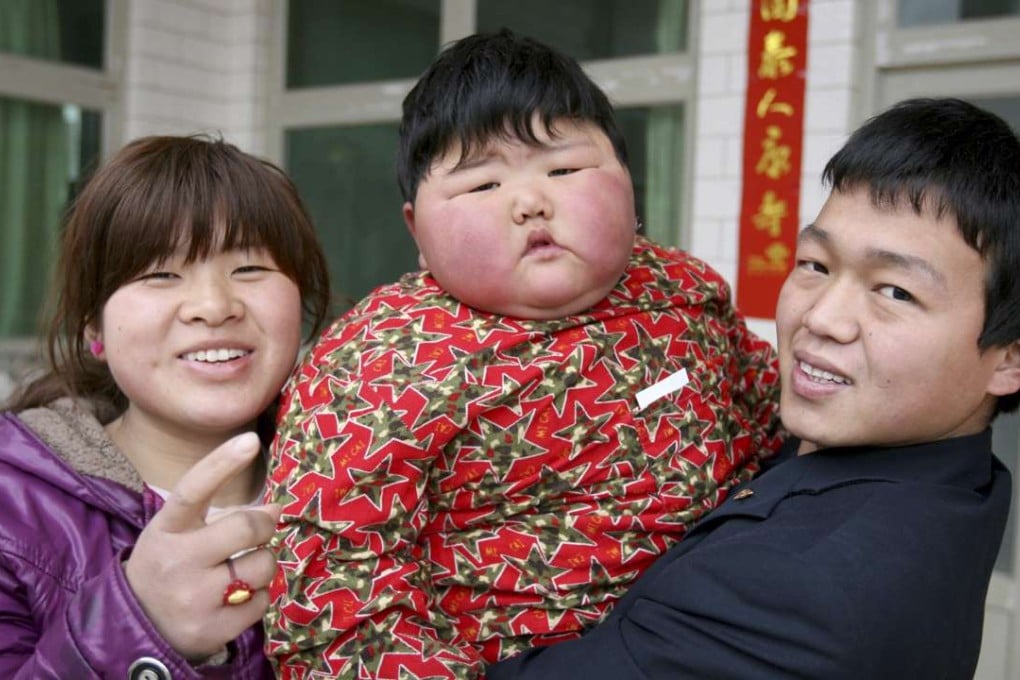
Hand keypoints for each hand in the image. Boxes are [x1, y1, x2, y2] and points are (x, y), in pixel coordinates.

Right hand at [124, 432, 279, 660]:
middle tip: (259, 529)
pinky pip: (262, 602)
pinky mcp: (212, 630)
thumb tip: (276, 507)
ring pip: (262, 566)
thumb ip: (223, 515)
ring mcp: (194, 598)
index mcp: (166, 530)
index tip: (250, 440)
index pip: (193, 489)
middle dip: (263, 524)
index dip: (222, 463)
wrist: (137, 628)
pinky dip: (257, 598)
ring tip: (241, 571)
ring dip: (262, 564)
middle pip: (245, 527)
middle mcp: (177, 561)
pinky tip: (235, 600)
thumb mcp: (178, 533)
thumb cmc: (167, 567)